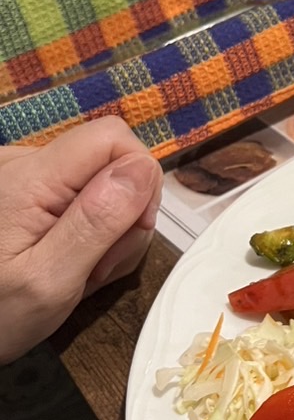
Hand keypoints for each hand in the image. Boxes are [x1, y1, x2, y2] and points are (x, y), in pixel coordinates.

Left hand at [0, 118, 162, 363]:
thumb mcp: (50, 282)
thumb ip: (97, 223)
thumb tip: (142, 169)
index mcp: (29, 178)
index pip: (112, 137)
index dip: (139, 181)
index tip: (131, 232)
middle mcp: (24, 164)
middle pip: (111, 163)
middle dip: (123, 218)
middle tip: (96, 270)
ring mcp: (24, 178)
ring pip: (102, 185)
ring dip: (107, 234)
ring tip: (80, 274)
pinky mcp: (27, 194)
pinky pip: (82, 200)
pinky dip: (89, 235)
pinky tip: (70, 266)